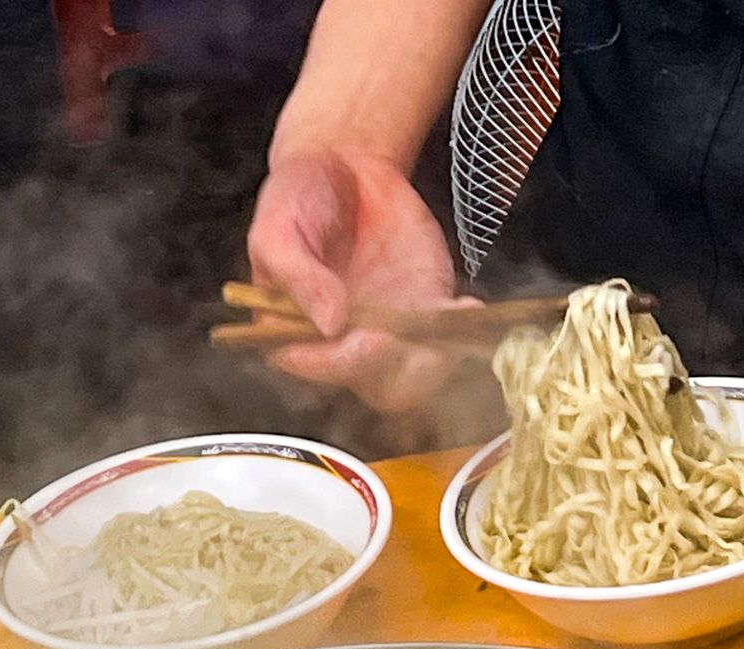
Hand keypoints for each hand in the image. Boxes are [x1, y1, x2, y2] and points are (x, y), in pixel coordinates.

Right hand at [246, 149, 480, 412]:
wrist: (344, 166)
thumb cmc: (299, 198)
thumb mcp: (277, 229)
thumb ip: (296, 276)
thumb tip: (328, 323)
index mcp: (295, 333)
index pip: (313, 367)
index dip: (335, 364)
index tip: (356, 336)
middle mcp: (343, 344)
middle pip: (370, 387)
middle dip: (387, 370)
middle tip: (393, 334)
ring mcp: (386, 330)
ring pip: (413, 377)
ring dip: (432, 364)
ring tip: (439, 328)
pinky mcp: (423, 308)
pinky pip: (446, 337)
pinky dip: (461, 330)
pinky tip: (466, 308)